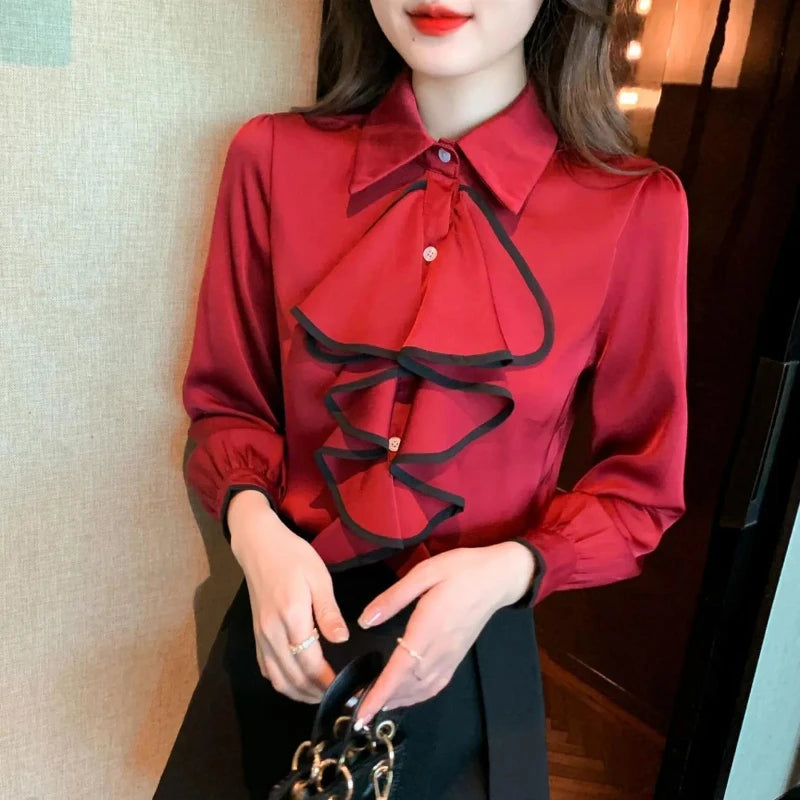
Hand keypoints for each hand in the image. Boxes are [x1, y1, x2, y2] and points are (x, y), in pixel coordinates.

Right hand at [227, 490, 349, 703]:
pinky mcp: (256, 635)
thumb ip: (329, 612)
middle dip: (316, 693)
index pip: (310, 664)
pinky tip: (298, 682)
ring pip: (277, 679)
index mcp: (291, 618)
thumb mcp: (319, 578)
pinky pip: (266, 669)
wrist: (259, 546)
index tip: (348, 689)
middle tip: (339, 698)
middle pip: (293, 678)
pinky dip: (282, 682)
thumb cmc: (294, 557)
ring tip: (321, 695)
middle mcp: (271, 633)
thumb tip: (342, 640)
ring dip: (298, 693)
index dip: (328, 682)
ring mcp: (260, 636)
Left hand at [352, 541, 535, 725]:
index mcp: (428, 628)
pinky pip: (436, 684)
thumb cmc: (461, 570)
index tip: (362, 714)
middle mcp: (441, 649)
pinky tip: (406, 695)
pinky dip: (418, 696)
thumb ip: (393, 598)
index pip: (400, 670)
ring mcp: (451, 655)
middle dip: (382, 701)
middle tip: (358, 711)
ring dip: (399, 701)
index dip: (380, 693)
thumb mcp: (424, 572)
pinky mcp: (458, 656)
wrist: (498, 577)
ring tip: (375, 706)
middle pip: (409, 685)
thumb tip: (365, 620)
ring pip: (422, 689)